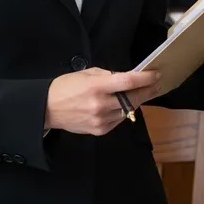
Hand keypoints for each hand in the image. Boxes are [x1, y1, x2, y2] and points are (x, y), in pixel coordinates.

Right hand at [44, 68, 160, 135]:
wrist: (48, 109)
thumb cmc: (66, 86)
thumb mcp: (86, 73)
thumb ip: (107, 76)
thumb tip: (125, 78)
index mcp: (96, 86)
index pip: (127, 82)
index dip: (144, 78)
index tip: (155, 74)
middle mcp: (101, 104)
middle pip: (132, 98)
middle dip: (147, 90)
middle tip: (156, 85)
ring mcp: (101, 119)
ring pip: (127, 111)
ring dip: (135, 102)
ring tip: (139, 93)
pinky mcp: (100, 130)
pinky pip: (118, 120)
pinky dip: (122, 112)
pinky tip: (121, 106)